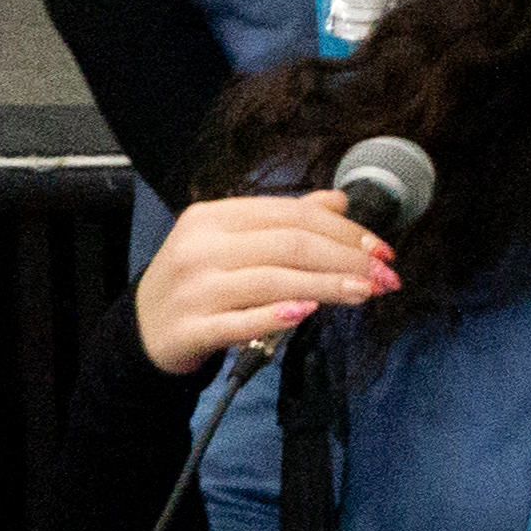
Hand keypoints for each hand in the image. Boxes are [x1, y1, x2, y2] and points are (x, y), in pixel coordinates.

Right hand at [136, 189, 399, 375]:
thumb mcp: (233, 240)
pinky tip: (308, 313)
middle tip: (385, 276)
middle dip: (346, 259)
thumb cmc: (201, 280)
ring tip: (366, 292)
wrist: (144, 329)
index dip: (345, 231)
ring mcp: (193, 289)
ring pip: (273, 281)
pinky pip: (239, 322)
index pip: (292, 215)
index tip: (382, 250)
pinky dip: (276, 316)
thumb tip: (338, 201)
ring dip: (328, 286)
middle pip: (289, 246)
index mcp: (214, 217)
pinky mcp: (189, 329)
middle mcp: (201, 247)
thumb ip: (284, 220)